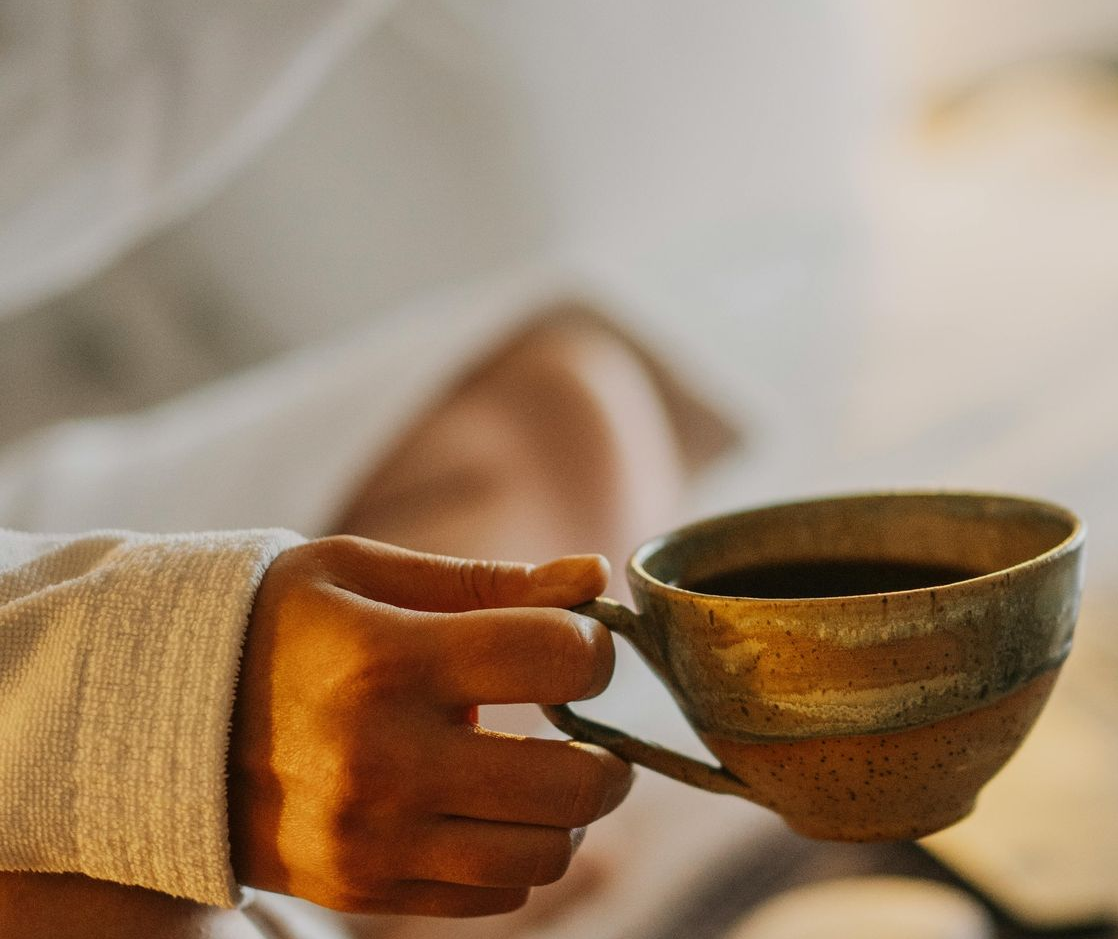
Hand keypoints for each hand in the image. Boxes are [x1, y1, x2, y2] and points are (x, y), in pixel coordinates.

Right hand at [229, 537, 633, 916]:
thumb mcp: (364, 575)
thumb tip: (593, 579)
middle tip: (586, 727)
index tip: (574, 647)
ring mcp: (372, 840)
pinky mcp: (364, 892)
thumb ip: (487, 581)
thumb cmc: (275, 627)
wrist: (154, 726)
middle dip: (608, 750)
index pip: (558, 659)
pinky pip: (496, 897)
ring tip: (543, 772)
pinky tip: (489, 810)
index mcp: (390, 662)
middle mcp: (384, 762)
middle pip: (572, 781)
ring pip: (545, 855)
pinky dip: (517, 858)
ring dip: (569, 814)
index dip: (592, 647)